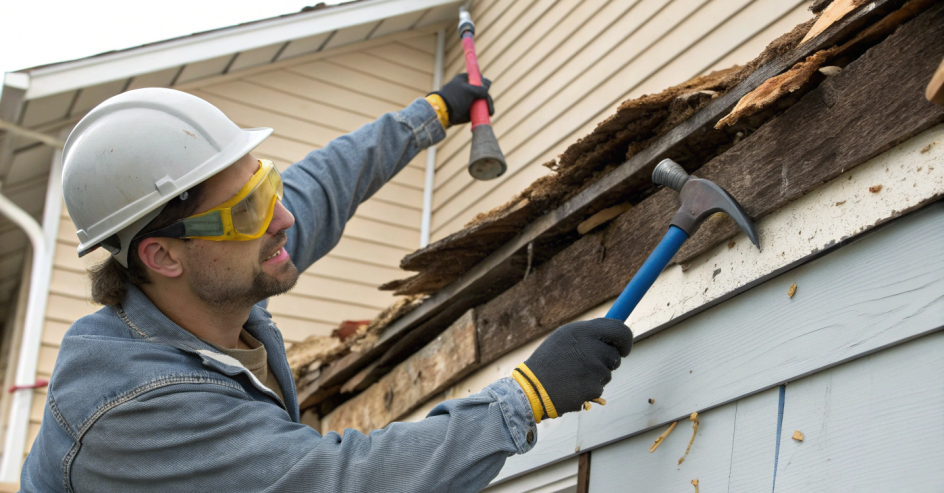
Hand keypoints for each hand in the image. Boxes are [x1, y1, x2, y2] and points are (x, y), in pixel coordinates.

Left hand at [430, 73, 494, 125]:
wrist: (443, 113)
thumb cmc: (455, 98)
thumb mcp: (469, 90)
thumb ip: (481, 87)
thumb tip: (489, 83)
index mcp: (465, 79)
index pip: (479, 78)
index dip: (484, 83)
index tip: (486, 88)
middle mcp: (468, 89)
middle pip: (483, 92)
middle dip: (488, 98)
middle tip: (489, 105)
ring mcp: (469, 100)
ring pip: (483, 101)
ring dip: (488, 105)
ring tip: (490, 112)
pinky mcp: (469, 110)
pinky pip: (480, 110)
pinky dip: (485, 111)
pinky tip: (489, 113)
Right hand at [512, 318, 632, 421]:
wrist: (533, 388)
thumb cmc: (549, 361)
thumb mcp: (564, 337)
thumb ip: (588, 334)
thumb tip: (614, 332)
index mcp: (582, 331)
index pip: (620, 330)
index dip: (625, 339)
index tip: (624, 347)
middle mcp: (590, 347)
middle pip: (616, 355)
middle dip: (610, 361)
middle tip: (595, 364)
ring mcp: (593, 369)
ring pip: (608, 373)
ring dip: (596, 375)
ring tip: (574, 375)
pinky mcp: (593, 387)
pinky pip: (600, 387)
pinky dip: (589, 388)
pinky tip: (573, 386)